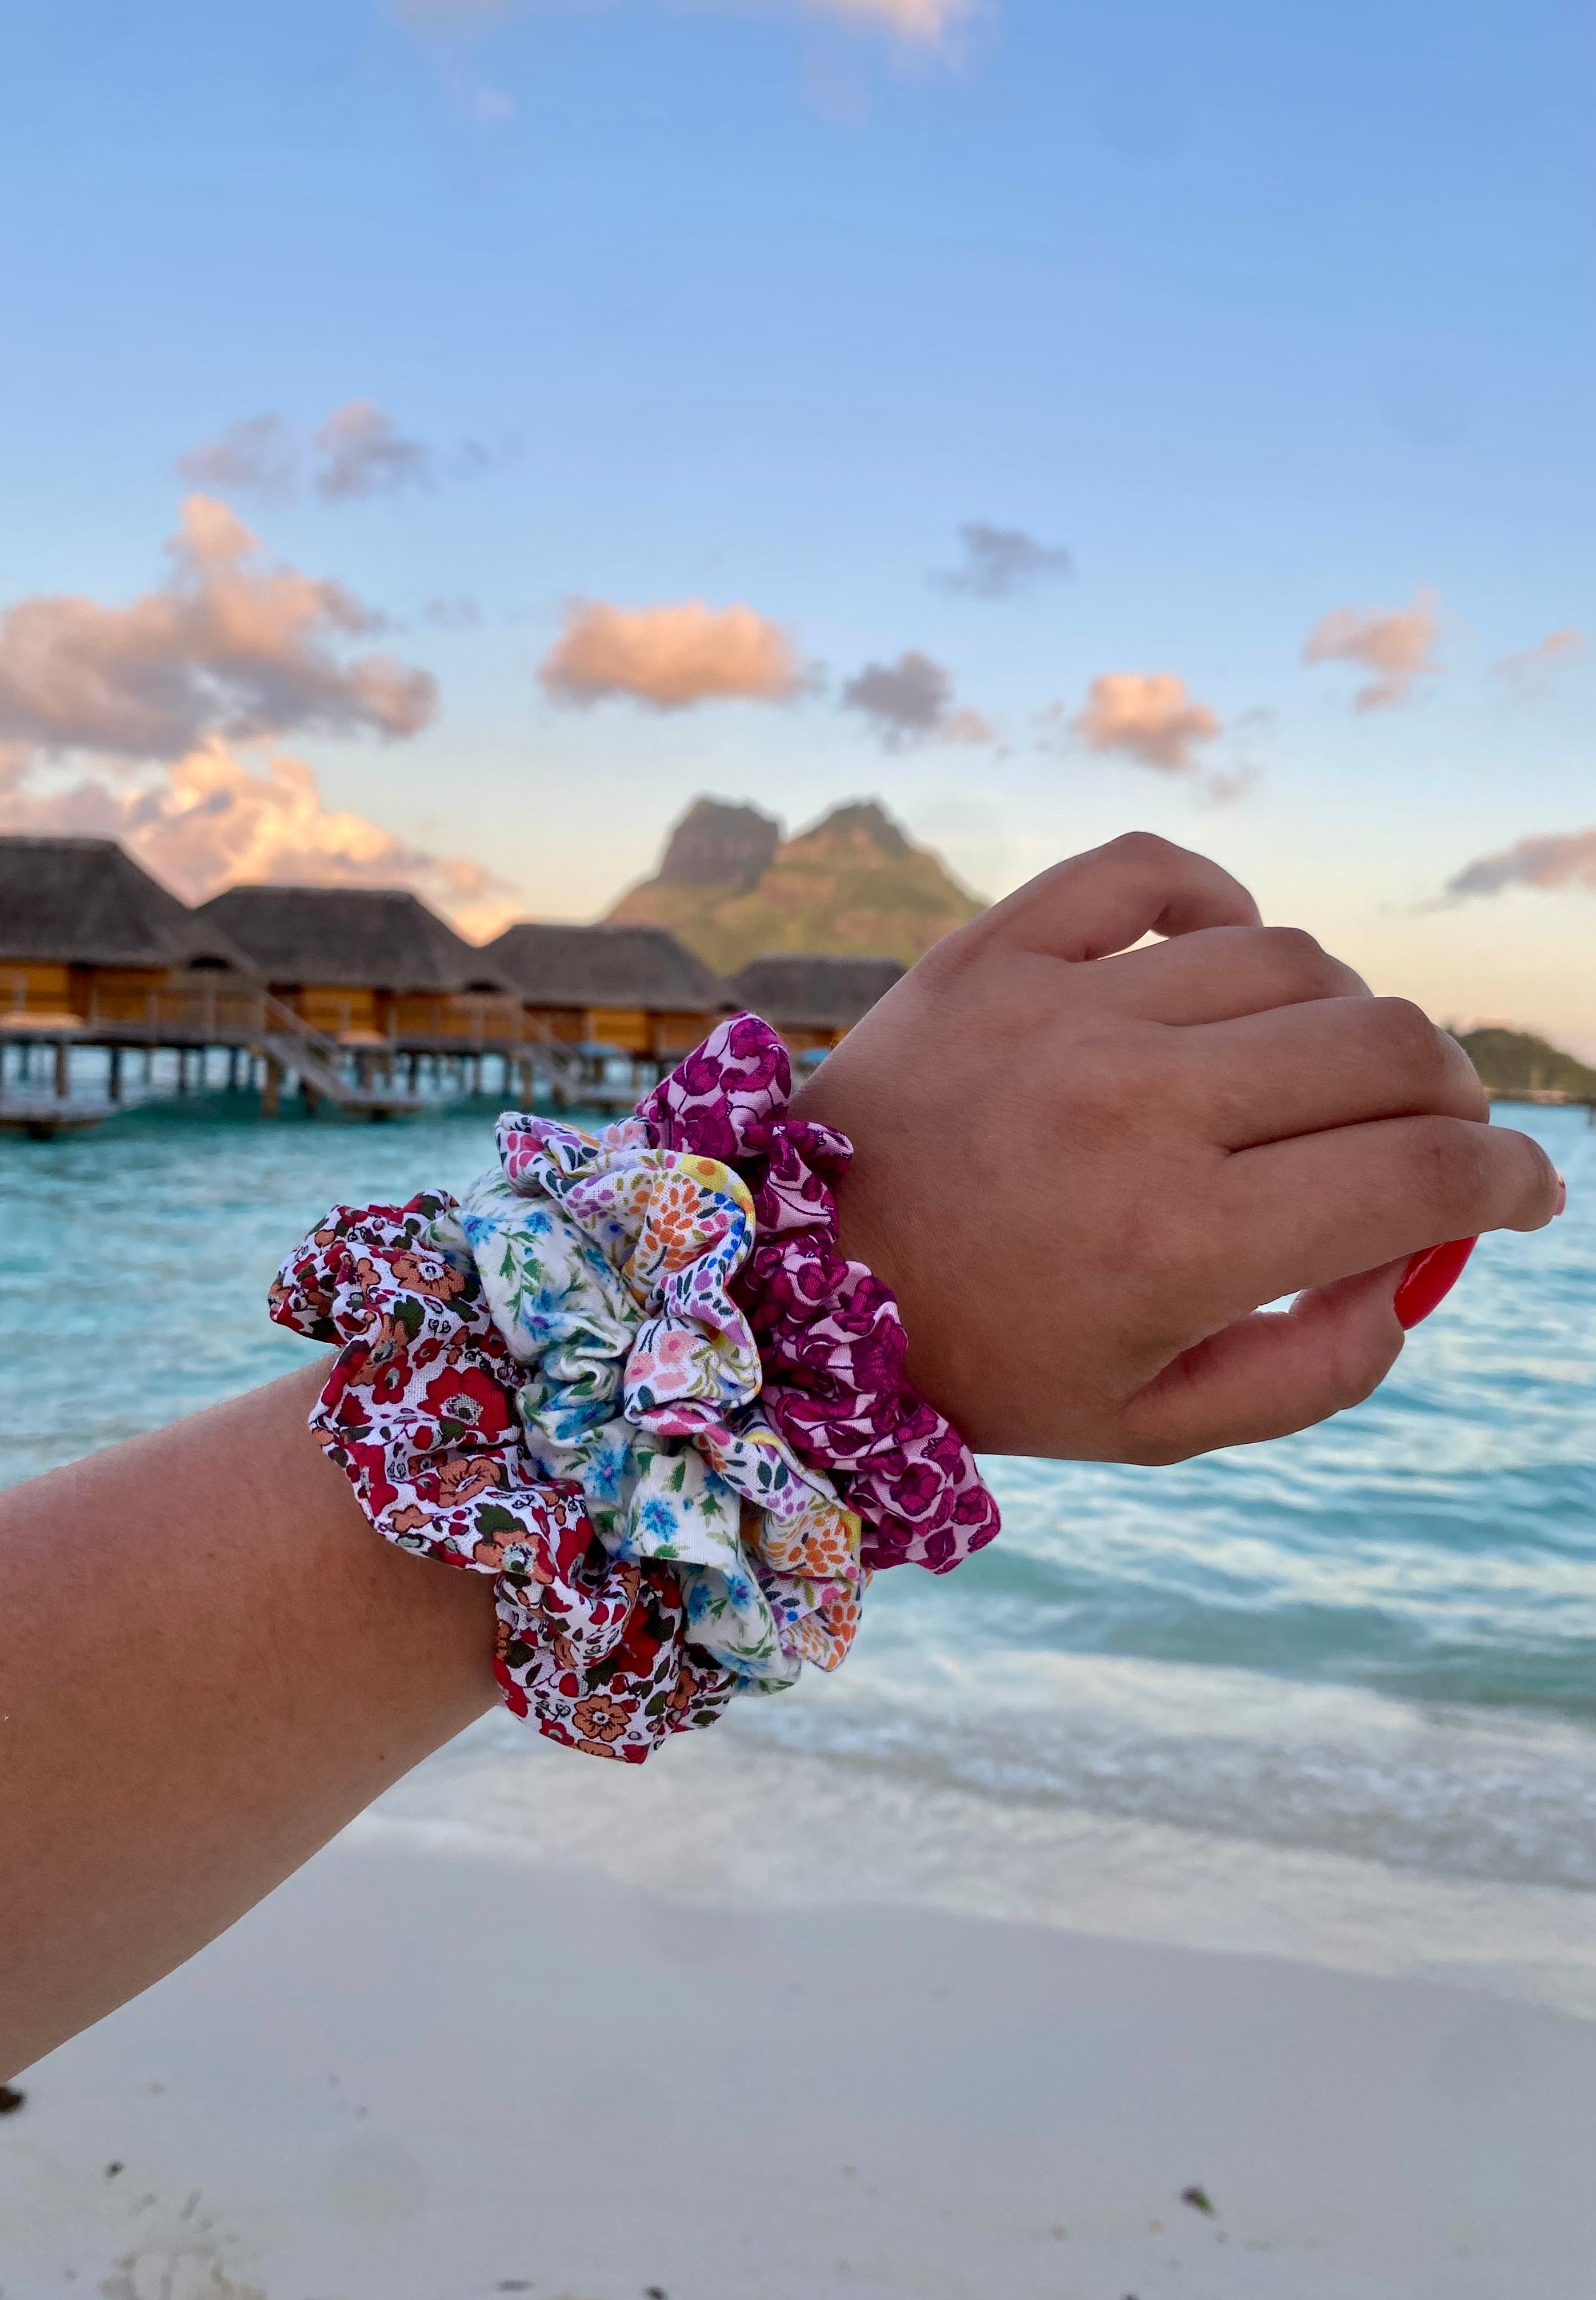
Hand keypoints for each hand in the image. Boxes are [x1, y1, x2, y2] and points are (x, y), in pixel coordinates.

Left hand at [794, 832, 1560, 1462]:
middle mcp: (1131, 1109)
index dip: (1507, 1181)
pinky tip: (1223, 960)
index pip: (1420, 1174)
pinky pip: (1151, 871)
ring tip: (1309, 1073)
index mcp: (1178, 1244)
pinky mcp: (990, 951)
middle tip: (1430, 1136)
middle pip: (1386, 1046)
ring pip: (1292, 959)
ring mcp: (1059, 1013)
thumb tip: (1416, 1268)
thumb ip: (1316, 1368)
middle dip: (1450, 1099)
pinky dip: (1217, 901)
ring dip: (1342, 1014)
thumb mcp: (1152, 1424)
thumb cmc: (980, 1363)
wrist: (781, 1289)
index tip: (1522, 1192)